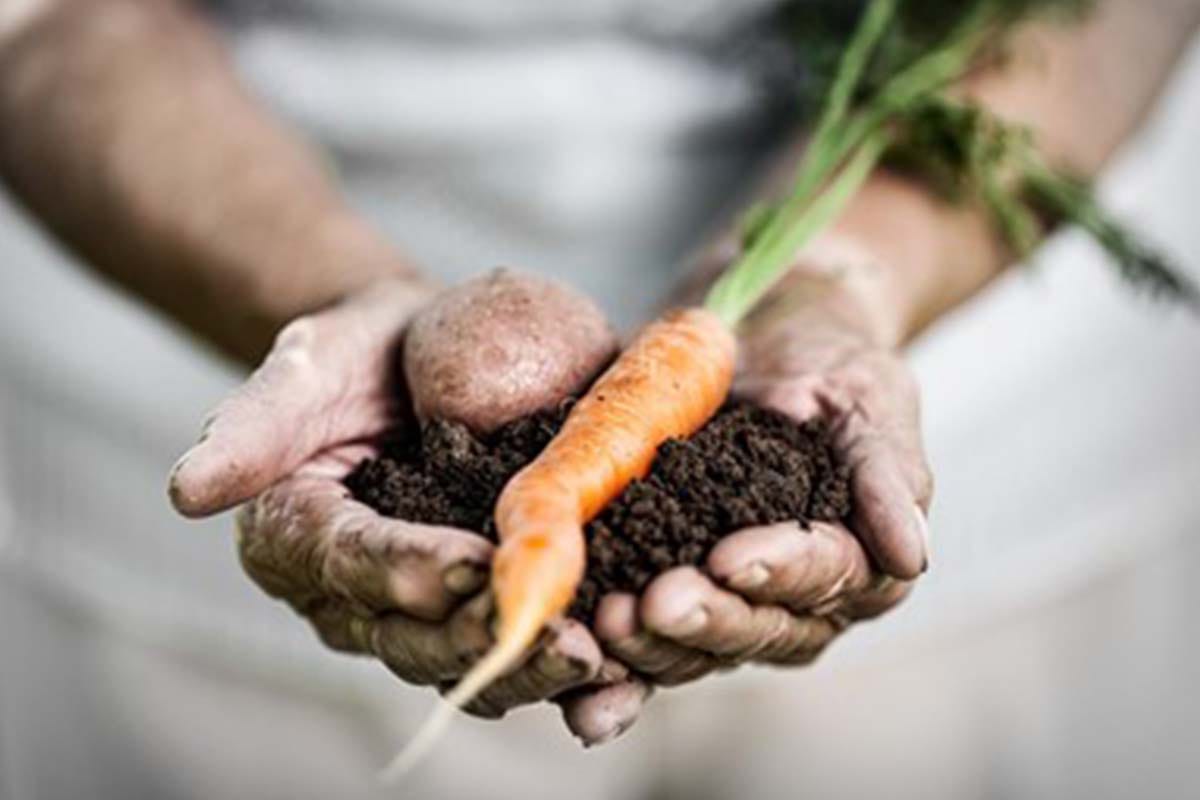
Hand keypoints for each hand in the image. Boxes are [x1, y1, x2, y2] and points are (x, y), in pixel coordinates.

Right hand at [168, 278, 635, 734]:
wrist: (414, 359)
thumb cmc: (354, 356)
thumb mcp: (305, 367)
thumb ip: (254, 424)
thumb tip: (188, 489)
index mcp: (299, 541)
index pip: (349, 565)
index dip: (406, 571)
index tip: (473, 563)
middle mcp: (354, 595)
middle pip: (412, 637)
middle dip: (482, 637)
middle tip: (554, 631)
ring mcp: (422, 608)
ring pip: (467, 658)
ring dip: (529, 667)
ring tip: (592, 659)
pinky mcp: (481, 604)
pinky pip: (515, 645)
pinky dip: (559, 668)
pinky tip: (615, 670)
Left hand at [592, 266, 931, 692]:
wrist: (760, 339)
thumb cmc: (829, 366)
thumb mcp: (868, 402)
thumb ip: (888, 475)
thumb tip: (911, 555)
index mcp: (857, 562)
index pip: (825, 576)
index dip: (780, 571)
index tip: (732, 557)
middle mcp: (796, 602)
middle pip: (757, 627)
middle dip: (707, 618)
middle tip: (656, 603)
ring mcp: (728, 605)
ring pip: (696, 649)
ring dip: (651, 647)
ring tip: (607, 623)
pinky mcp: (665, 597)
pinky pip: (643, 648)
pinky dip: (614, 680)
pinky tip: (582, 703)